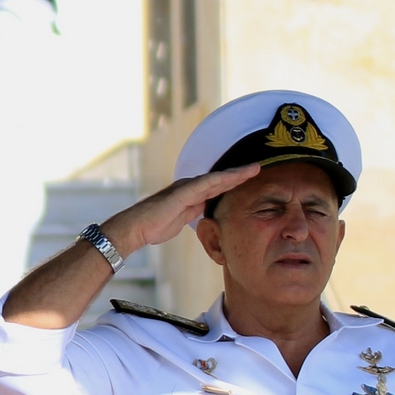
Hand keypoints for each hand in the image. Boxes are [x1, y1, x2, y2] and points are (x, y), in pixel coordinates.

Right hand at [101, 163, 260, 254]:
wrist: (135, 228)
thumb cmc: (154, 226)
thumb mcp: (180, 220)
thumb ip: (193, 212)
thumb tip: (205, 210)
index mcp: (190, 194)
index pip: (217, 187)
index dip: (234, 182)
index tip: (251, 179)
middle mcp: (189, 187)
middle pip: (220, 179)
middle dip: (240, 174)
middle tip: (259, 167)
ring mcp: (186, 188)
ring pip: (216, 178)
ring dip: (236, 173)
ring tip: (254, 169)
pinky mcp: (182, 193)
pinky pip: (206, 184)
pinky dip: (222, 179)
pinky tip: (235, 176)